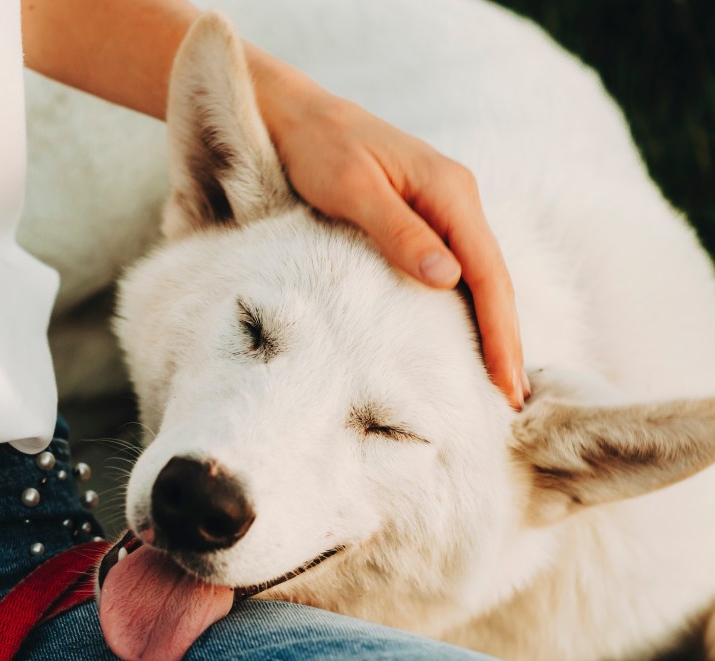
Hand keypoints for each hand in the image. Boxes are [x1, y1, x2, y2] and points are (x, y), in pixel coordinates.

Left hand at [254, 60, 528, 408]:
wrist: (295, 115)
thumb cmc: (317, 149)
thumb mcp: (353, 190)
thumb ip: (399, 233)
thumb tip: (449, 280)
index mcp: (449, 192)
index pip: (488, 274)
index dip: (501, 332)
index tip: (506, 383)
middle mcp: (457, 198)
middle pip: (494, 279)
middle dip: (506, 339)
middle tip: (510, 401)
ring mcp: (443, 205)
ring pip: (479, 275)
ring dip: (492, 326)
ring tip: (496, 380)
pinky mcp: (422, 214)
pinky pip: (457, 266)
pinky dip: (467, 305)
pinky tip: (465, 335)